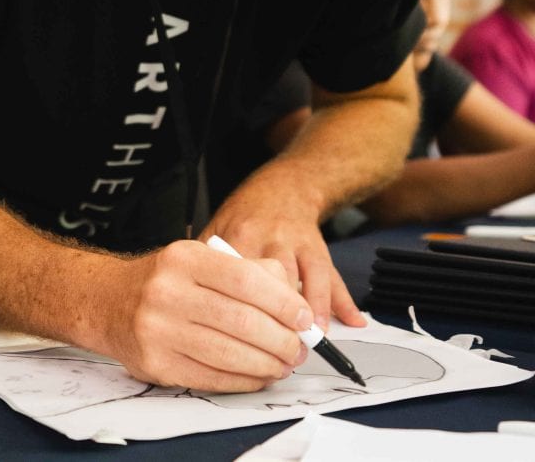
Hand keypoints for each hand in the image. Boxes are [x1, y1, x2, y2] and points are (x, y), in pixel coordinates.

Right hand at [96, 239, 311, 391]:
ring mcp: (158, 330)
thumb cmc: (163, 281)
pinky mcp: (156, 363)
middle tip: (299, 348)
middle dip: (282, 340)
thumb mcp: (199, 259)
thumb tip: (295, 304)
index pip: (245, 280)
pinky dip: (245, 380)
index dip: (283, 302)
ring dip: (268, 364)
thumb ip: (247, 272)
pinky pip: (212, 378)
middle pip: (242, 321)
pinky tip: (259, 375)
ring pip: (229, 354)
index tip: (304, 319)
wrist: (107, 301)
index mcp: (183, 258)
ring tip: (284, 363)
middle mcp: (166, 291)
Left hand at [201, 185, 365, 330]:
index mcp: (236, 238)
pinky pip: (330, 276)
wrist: (280, 190)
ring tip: (308, 340)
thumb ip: (204, 266)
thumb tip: (190, 303)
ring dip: (308, 310)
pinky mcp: (317, 246)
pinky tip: (349, 322)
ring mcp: (294, 242)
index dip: (236, 308)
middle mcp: (266, 237)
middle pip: (273, 278)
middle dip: (275, 315)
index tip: (236, 336)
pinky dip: (340, 301)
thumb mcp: (215, 232)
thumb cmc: (243, 219)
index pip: (235, 278)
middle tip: (277, 348)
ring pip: (305, 276)